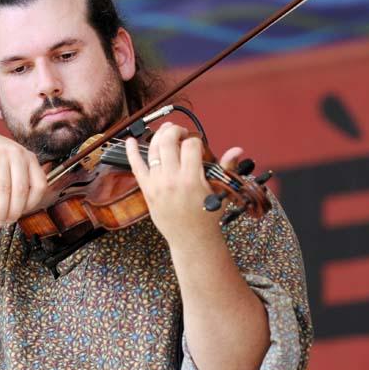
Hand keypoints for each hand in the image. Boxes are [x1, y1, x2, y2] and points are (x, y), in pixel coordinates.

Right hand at [0, 126, 46, 228]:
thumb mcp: (12, 168)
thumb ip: (19, 186)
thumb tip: (17, 214)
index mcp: (29, 158)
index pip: (40, 185)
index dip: (32, 204)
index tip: (21, 214)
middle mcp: (17, 153)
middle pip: (21, 190)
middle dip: (14, 212)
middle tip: (6, 224)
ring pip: (3, 187)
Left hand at [125, 122, 242, 246]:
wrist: (191, 239)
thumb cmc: (206, 217)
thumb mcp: (220, 192)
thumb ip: (227, 168)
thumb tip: (237, 150)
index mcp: (191, 179)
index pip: (191, 145)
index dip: (196, 140)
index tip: (198, 145)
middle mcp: (171, 179)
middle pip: (169, 141)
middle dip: (175, 130)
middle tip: (181, 132)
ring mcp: (157, 184)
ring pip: (153, 149)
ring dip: (158, 135)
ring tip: (165, 130)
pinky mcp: (147, 190)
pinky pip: (136, 167)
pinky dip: (132, 152)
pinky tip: (131, 141)